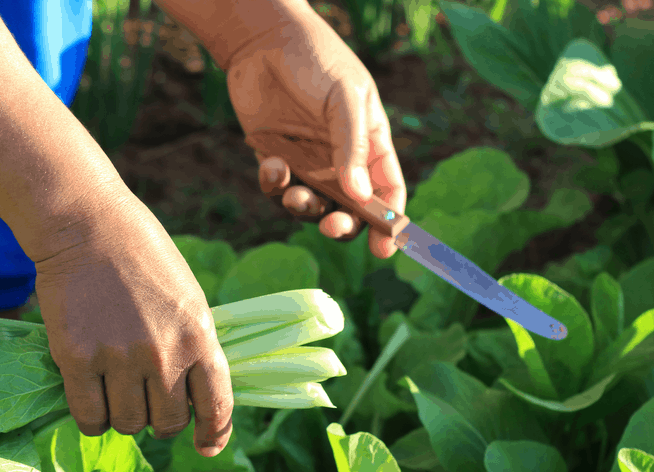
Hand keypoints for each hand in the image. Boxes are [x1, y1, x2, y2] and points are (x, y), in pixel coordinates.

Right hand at [33, 195, 233, 456]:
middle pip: (168, 423)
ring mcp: (119, 358)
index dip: (214, 433)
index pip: (217, 405)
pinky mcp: (77, 358)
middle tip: (146, 403)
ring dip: (124, 417)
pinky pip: (89, 417)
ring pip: (129, 424)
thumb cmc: (141, 254)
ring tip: (115, 393)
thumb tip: (192, 396)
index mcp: (199, 336)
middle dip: (160, 421)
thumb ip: (193, 344)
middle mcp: (164, 354)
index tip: (206, 446)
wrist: (87, 225)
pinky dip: (93, 419)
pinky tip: (91, 401)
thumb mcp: (187, 297)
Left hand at [225, 12, 406, 257]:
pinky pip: (277, 189)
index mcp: (371, 144)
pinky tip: (272, 166)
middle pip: (349, 211)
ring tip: (296, 196)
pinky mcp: (275, 159)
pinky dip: (275, 185)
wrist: (264, 41)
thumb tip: (360, 195)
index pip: (387, 191)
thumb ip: (352, 146)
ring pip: (310, 206)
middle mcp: (341, 161)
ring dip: (304, 209)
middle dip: (343, 226)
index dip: (389, 223)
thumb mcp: (344, 96)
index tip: (385, 248)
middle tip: (332, 226)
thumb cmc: (317, 60)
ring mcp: (307, 163)